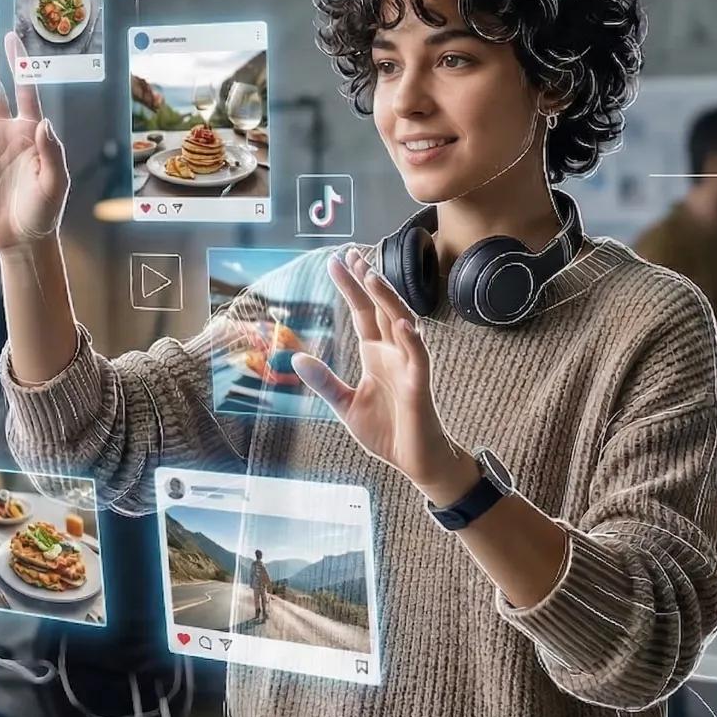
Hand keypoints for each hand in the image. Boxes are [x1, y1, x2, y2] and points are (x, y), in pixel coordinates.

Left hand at [292, 248, 471, 495]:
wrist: (414, 461)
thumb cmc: (387, 431)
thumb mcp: (345, 405)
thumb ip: (324, 381)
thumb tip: (296, 357)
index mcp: (376, 354)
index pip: (362, 312)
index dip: (351, 287)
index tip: (337, 261)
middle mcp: (393, 352)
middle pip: (379, 309)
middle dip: (367, 282)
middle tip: (352, 255)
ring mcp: (408, 365)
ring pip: (400, 323)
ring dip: (388, 301)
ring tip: (372, 277)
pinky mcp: (420, 385)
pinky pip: (418, 358)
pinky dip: (412, 340)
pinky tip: (402, 322)